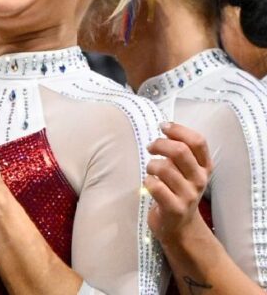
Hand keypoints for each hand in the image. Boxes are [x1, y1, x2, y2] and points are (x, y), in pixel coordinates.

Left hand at [145, 122, 212, 242]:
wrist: (181, 227)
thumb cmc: (178, 191)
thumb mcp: (185, 170)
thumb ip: (179, 151)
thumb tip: (165, 127)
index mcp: (204, 167)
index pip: (197, 141)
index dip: (179, 130)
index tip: (163, 126)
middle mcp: (199, 179)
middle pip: (180, 151)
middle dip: (160, 144)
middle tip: (151, 148)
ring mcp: (189, 195)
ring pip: (164, 168)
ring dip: (151, 165)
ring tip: (151, 170)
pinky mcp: (175, 208)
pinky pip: (155, 186)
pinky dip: (148, 181)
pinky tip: (150, 184)